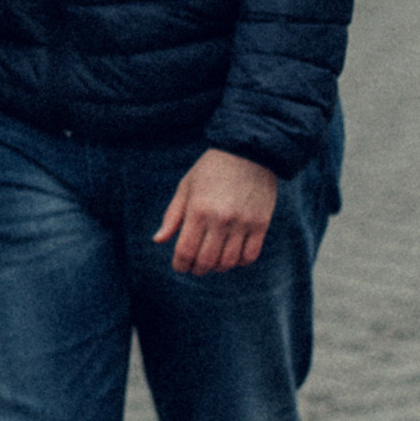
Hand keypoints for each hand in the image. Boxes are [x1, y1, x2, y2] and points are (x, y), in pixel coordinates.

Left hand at [153, 150, 277, 275]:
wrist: (249, 150)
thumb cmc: (212, 168)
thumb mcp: (187, 186)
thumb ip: (173, 215)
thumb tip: (158, 240)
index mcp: (198, 210)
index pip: (186, 251)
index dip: (180, 264)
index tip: (179, 266)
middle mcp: (220, 220)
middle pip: (206, 261)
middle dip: (197, 269)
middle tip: (195, 267)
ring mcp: (242, 223)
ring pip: (228, 262)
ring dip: (218, 267)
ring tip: (213, 262)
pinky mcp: (261, 224)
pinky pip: (250, 256)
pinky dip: (239, 262)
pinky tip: (232, 256)